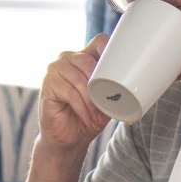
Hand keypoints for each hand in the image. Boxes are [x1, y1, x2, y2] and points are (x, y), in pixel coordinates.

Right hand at [37, 35, 112, 154]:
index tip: (119, 64)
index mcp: (83, 57)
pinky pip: (70, 93)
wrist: (69, 139)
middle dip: (100, 86)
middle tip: (105, 106)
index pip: (99, 42)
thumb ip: (114, 86)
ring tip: (96, 116)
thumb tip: (133, 81)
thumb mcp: (106, 100)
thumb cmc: (88, 117)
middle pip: (88, 62)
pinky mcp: (47, 85)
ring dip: (91, 101)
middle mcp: (67, 59)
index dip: (109, 49)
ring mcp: (55, 70)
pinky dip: (81, 108)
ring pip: (79, 79)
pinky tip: (86, 117)